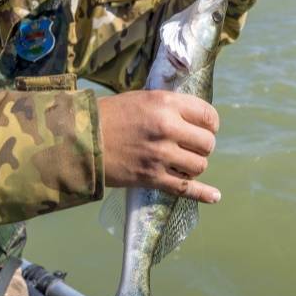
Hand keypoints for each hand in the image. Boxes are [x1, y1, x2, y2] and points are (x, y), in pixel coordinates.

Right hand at [97, 91, 221, 202]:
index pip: (208, 115)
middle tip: (189, 146)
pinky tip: (214, 196)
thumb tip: (194, 119)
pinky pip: (186, 188)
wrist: (81, 138)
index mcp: (166, 104)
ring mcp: (160, 155)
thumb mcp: (143, 98)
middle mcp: (167, 128)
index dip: (210, 124)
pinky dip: (203, 194)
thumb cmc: (110, 115)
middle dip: (202, 146)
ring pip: (199, 166)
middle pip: (207, 143)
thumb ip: (170, 107)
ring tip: (181, 163)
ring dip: (194, 166)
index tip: (205, 129)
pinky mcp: (152, 177)